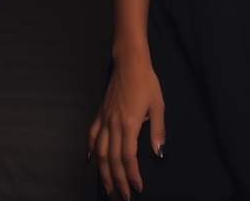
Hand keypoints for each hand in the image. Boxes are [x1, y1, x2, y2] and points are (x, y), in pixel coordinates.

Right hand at [88, 52, 164, 198]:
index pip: (129, 157)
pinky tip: (91, 161)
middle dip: (117, 181)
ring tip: (108, 187)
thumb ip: (157, 130)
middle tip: (123, 196)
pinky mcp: (100, 113)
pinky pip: (92, 135)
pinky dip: (90, 150)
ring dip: (103, 172)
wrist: (130, 62)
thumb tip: (159, 152)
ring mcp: (104, 119)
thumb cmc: (146, 81)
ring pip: (100, 152)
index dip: (132, 175)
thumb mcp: (158, 104)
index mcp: (129, 124)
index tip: (137, 188)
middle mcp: (114, 124)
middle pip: (112, 160)